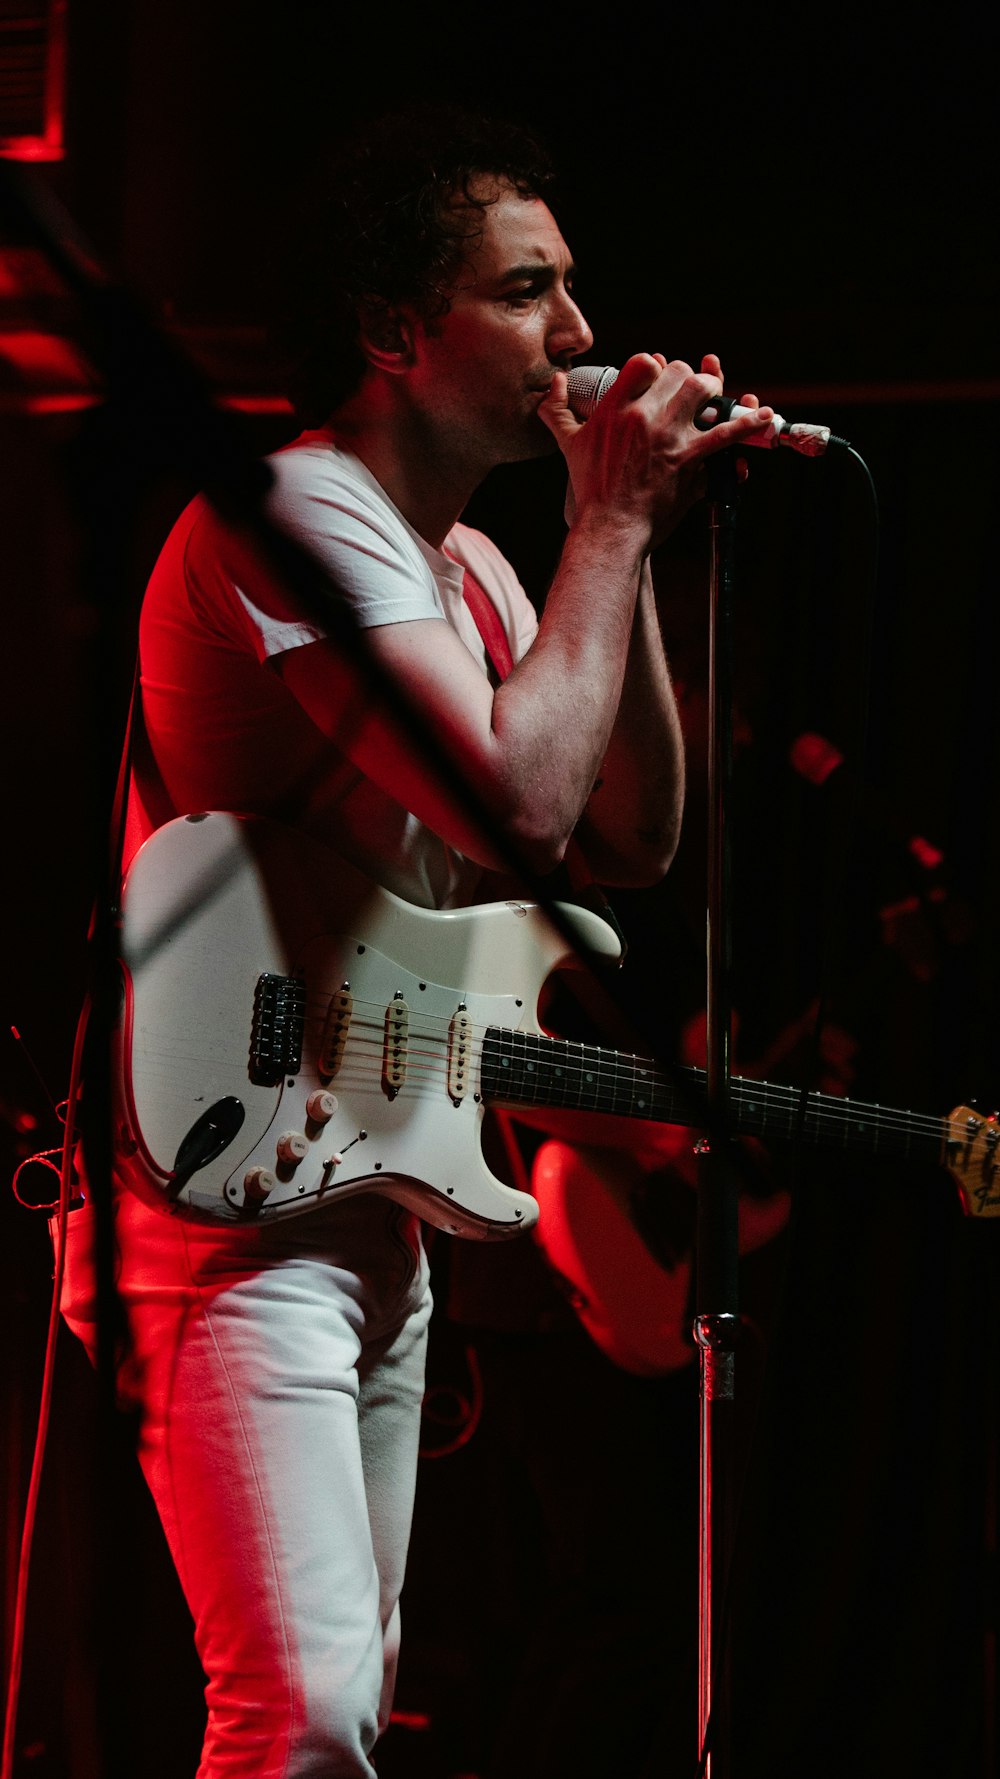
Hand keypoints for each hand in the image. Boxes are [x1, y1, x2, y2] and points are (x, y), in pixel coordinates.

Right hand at [539, 351, 774, 546]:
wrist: (609, 528)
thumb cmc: (589, 489)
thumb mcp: (568, 444)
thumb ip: (556, 409)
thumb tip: (554, 381)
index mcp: (615, 408)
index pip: (645, 362)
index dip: (656, 366)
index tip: (656, 379)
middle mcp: (643, 416)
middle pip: (678, 373)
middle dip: (687, 379)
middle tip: (688, 394)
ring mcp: (669, 437)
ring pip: (702, 392)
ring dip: (713, 392)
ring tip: (716, 398)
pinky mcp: (689, 459)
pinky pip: (726, 434)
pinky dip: (748, 424)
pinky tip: (763, 415)